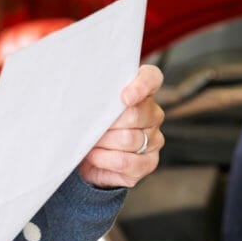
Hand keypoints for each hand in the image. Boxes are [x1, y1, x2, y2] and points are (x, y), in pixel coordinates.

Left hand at [76, 64, 164, 188]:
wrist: (87, 154)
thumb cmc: (90, 122)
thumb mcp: (90, 105)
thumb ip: (96, 96)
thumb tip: (88, 99)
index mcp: (142, 91)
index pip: (151, 78)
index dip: (141, 86)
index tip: (124, 97)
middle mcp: (153, 114)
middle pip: (134, 114)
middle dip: (106, 123)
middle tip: (88, 127)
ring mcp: (154, 139)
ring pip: (129, 139)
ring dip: (103, 142)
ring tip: (89, 143)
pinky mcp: (149, 162)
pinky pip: (127, 161)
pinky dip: (106, 159)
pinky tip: (94, 156)